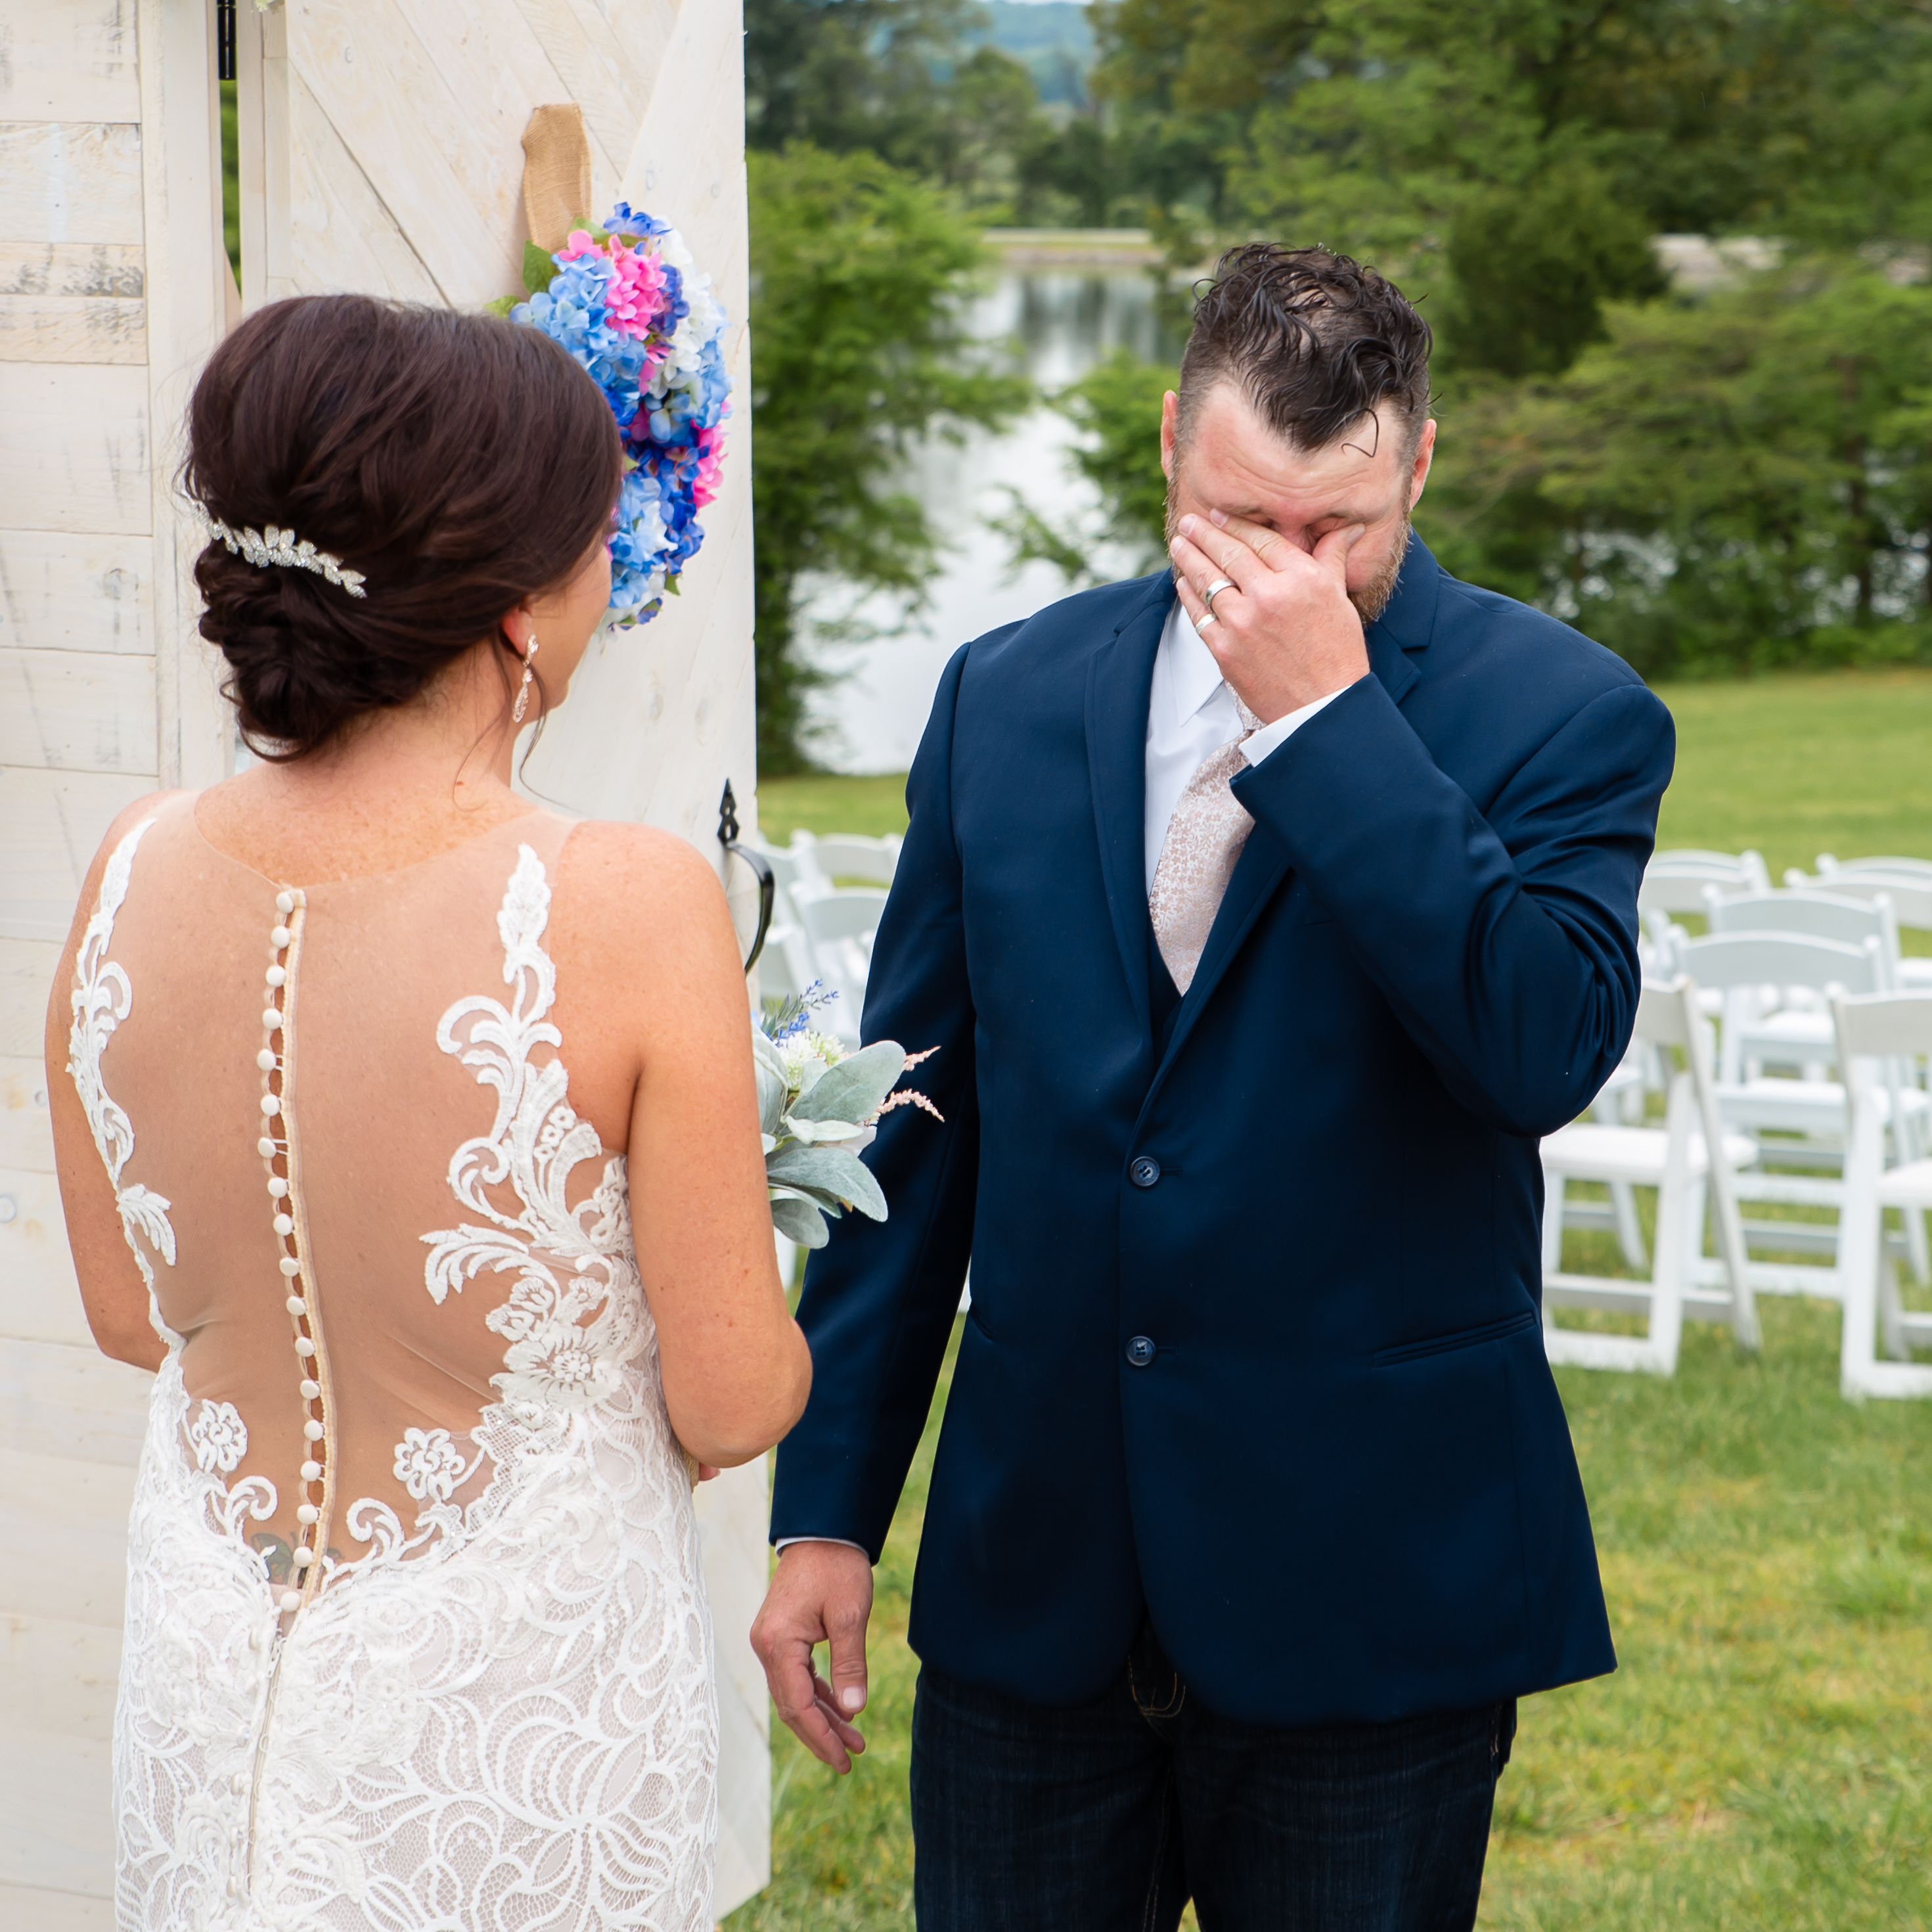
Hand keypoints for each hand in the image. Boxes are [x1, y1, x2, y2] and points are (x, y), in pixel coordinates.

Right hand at [750, 1541, 874, 1772]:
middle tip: (850, 1757)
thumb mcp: (849, 1616)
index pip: (798, 1704)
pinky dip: (817, 1694)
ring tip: (854, 1739)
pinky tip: (840, 1708)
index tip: (844, 1759)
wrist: (824, 1530)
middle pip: (791, 1705)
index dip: (821, 1735)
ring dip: (822, 1716)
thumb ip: (849, 1665)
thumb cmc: (837, 1567)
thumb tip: (853, 1712)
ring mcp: (770, 1641)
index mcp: (778, 1643)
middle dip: (821, 1733)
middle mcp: (766, 1646)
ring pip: (794, 1693)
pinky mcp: (780, 1635)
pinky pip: (796, 1675)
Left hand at [1168, 511, 1368, 724]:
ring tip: (1179, 544)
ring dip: (1189, 558)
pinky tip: (1183, 581)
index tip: (1218, 515)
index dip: (1235, 524)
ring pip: (1208, 580)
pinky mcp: (1224, 649)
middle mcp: (1270, 595)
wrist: (1323, 707)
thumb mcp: (1339, 599)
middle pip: (1228, 553)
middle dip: (1204, 534)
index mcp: (1302, 578)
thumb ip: (1332, 559)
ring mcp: (1243, 623)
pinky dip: (1188, 594)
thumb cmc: (1336, 654)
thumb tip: (1347, 527)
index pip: (1261, 540)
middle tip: (1190, 522)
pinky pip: (1199, 614)